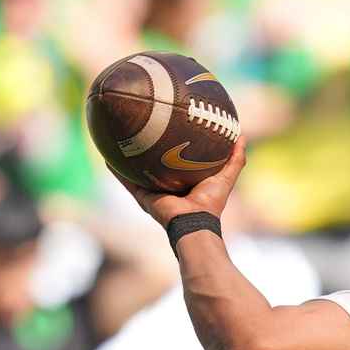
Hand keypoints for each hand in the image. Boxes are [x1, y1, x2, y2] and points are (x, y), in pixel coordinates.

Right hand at [109, 135, 246, 228]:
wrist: (194, 223)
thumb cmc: (211, 202)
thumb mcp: (226, 176)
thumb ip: (235, 158)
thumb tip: (242, 136)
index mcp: (184, 181)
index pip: (178, 160)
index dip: (174, 145)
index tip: (171, 127)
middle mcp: (166, 185)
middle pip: (154, 163)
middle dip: (148, 148)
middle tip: (142, 127)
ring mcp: (152, 191)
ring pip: (135, 170)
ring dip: (126, 156)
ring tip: (118, 136)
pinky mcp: (142, 196)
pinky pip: (125, 180)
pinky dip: (116, 169)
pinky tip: (106, 154)